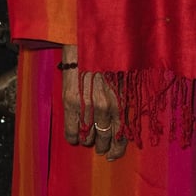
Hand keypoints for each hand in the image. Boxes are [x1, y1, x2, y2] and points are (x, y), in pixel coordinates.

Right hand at [60, 45, 126, 159]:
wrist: (87, 40)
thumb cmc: (108, 56)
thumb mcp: (123, 77)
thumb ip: (123, 97)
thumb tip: (124, 116)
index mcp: (122, 101)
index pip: (122, 134)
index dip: (117, 148)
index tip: (114, 155)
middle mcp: (107, 107)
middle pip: (105, 137)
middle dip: (103, 146)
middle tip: (101, 149)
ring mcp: (88, 106)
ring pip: (88, 136)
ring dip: (89, 142)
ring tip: (88, 142)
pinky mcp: (71, 102)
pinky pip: (71, 130)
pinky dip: (73, 137)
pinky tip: (74, 139)